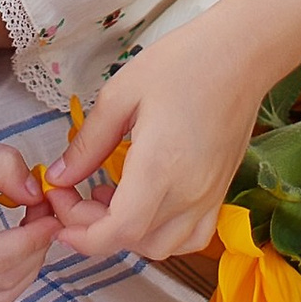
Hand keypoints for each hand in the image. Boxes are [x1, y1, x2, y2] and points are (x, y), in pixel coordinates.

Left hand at [43, 11, 268, 265]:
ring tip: (108, 198)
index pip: (120, 231)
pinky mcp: (220, 191)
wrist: (241, 55)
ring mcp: (209, 196)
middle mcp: (189, 192)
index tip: (59, 211)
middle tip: (73, 195)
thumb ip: (89, 143)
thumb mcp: (120, 95)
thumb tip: (60, 177)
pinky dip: (163, 234)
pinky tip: (145, 204)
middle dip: (94, 229)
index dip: (83, 235)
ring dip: (128, 236)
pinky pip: (192, 236)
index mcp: (160, 167)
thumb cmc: (182, 64)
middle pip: (136, 242)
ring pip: (164, 246)